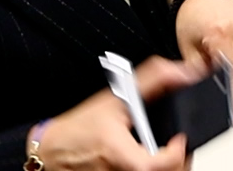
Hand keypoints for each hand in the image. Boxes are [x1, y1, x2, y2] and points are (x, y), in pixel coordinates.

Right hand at [35, 57, 197, 170]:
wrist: (52, 150)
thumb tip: (181, 72)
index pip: (155, 163)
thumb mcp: (114, 98)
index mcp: (119, 152)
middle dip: (179, 159)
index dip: (174, 153)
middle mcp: (119, 170)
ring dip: (169, 165)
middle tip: (180, 145)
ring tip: (170, 152)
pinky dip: (154, 169)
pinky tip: (155, 159)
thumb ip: (152, 81)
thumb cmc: (78, 129)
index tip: (179, 139)